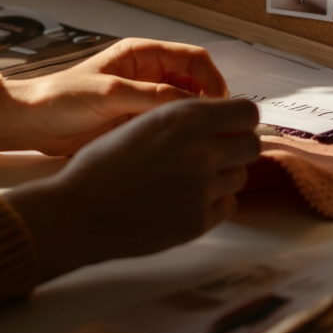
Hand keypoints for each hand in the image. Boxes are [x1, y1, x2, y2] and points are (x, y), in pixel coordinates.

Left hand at [0, 38, 227, 155]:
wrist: (34, 123)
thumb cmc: (62, 98)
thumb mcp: (110, 93)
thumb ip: (152, 96)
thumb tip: (194, 105)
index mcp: (141, 55)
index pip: (194, 58)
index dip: (212, 79)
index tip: (218, 105)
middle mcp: (147, 75)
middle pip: (196, 83)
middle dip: (209, 103)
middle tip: (214, 128)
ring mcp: (143, 100)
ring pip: (185, 108)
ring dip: (195, 122)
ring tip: (201, 141)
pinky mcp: (137, 123)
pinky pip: (169, 127)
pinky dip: (180, 136)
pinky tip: (182, 151)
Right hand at [6, 98, 259, 282]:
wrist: (80, 210)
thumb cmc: (99, 165)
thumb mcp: (139, 124)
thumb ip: (180, 121)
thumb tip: (213, 123)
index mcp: (183, 118)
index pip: (246, 112)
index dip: (238, 120)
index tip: (227, 127)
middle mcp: (201, 149)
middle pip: (252, 145)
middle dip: (236, 149)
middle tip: (213, 155)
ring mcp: (203, 187)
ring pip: (240, 177)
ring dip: (221, 177)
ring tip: (186, 179)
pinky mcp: (199, 220)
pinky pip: (226, 206)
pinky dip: (210, 203)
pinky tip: (181, 200)